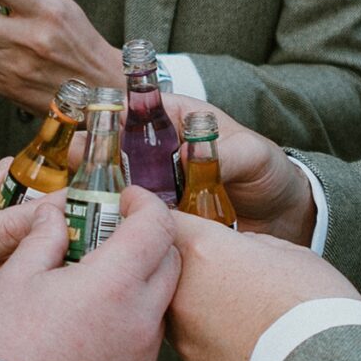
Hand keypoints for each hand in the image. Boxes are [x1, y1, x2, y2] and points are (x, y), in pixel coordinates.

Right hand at [0, 158, 62, 360]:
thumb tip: (7, 170)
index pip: (7, 230)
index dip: (46, 211)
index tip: (67, 200)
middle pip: (21, 271)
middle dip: (51, 249)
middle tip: (76, 233)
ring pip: (14, 312)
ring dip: (36, 291)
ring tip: (53, 275)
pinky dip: (9, 330)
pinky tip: (19, 320)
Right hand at [0, 188, 180, 360]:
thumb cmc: (2, 351)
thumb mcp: (14, 279)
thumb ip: (43, 237)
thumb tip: (56, 213)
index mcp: (114, 284)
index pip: (158, 226)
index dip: (145, 203)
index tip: (126, 198)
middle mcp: (141, 320)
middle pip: (170, 262)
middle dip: (149, 239)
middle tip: (114, 233)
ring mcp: (143, 358)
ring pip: (159, 304)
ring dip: (140, 284)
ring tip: (95, 284)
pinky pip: (145, 342)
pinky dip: (130, 323)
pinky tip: (92, 327)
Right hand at [68, 94, 316, 244]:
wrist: (287, 218)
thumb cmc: (269, 172)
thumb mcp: (253, 154)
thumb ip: (225, 153)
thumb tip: (191, 157)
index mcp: (172, 122)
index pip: (126, 115)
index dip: (101, 127)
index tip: (83, 145)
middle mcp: (156, 155)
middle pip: (109, 157)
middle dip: (88, 171)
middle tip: (73, 189)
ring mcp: (155, 191)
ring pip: (115, 194)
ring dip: (100, 206)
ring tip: (84, 221)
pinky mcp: (159, 224)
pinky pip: (134, 225)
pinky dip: (122, 234)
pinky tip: (109, 246)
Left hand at [167, 212, 360, 360]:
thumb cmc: (315, 306)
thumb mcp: (288, 252)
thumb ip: (249, 244)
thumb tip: (238, 249)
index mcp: (203, 250)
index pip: (156, 219)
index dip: (155, 212)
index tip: (151, 208)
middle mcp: (181, 291)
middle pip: (163, 266)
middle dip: (180, 262)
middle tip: (212, 265)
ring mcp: (183, 334)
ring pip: (176, 307)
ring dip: (195, 302)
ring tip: (235, 307)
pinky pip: (193, 341)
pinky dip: (209, 336)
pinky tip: (240, 338)